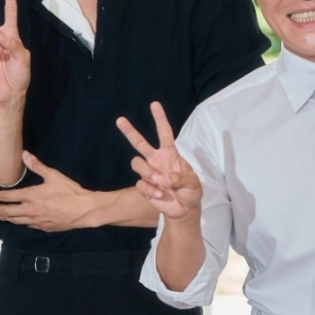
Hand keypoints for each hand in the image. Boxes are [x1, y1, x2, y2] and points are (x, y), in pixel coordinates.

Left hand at [0, 152, 89, 231]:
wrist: (83, 210)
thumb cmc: (69, 192)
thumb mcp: (53, 176)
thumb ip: (37, 166)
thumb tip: (24, 154)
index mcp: (31, 196)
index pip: (7, 197)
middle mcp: (30, 210)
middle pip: (8, 211)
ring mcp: (36, 220)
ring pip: (16, 220)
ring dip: (5, 218)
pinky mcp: (43, 227)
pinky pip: (27, 225)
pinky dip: (19, 223)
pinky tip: (18, 222)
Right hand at [116, 101, 202, 220]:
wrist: (184, 210)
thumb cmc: (191, 192)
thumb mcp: (194, 183)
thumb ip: (181, 178)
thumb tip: (163, 178)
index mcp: (170, 154)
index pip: (164, 133)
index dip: (160, 118)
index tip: (154, 104)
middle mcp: (156, 160)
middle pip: (140, 143)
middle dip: (130, 131)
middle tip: (120, 120)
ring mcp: (149, 173)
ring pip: (137, 163)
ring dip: (148, 173)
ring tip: (160, 183)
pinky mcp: (144, 187)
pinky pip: (141, 184)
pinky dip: (151, 191)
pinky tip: (160, 196)